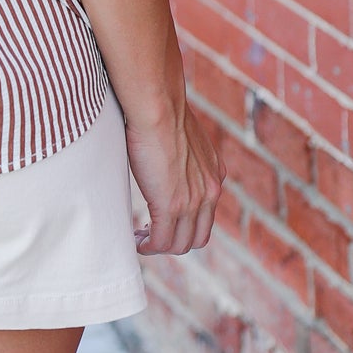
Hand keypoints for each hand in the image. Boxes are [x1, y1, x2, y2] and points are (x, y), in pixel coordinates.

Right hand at [123, 99, 225, 255]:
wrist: (158, 106)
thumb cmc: (162, 111)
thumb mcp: (183, 136)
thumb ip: (181, 152)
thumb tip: (163, 150)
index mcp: (215, 174)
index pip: (207, 214)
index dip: (186, 223)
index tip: (165, 220)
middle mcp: (210, 192)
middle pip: (197, 236)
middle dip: (175, 240)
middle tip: (152, 233)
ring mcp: (192, 202)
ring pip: (180, 244)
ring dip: (160, 246)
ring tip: (142, 238)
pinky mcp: (171, 206)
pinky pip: (162, 241)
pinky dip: (149, 246)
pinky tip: (137, 240)